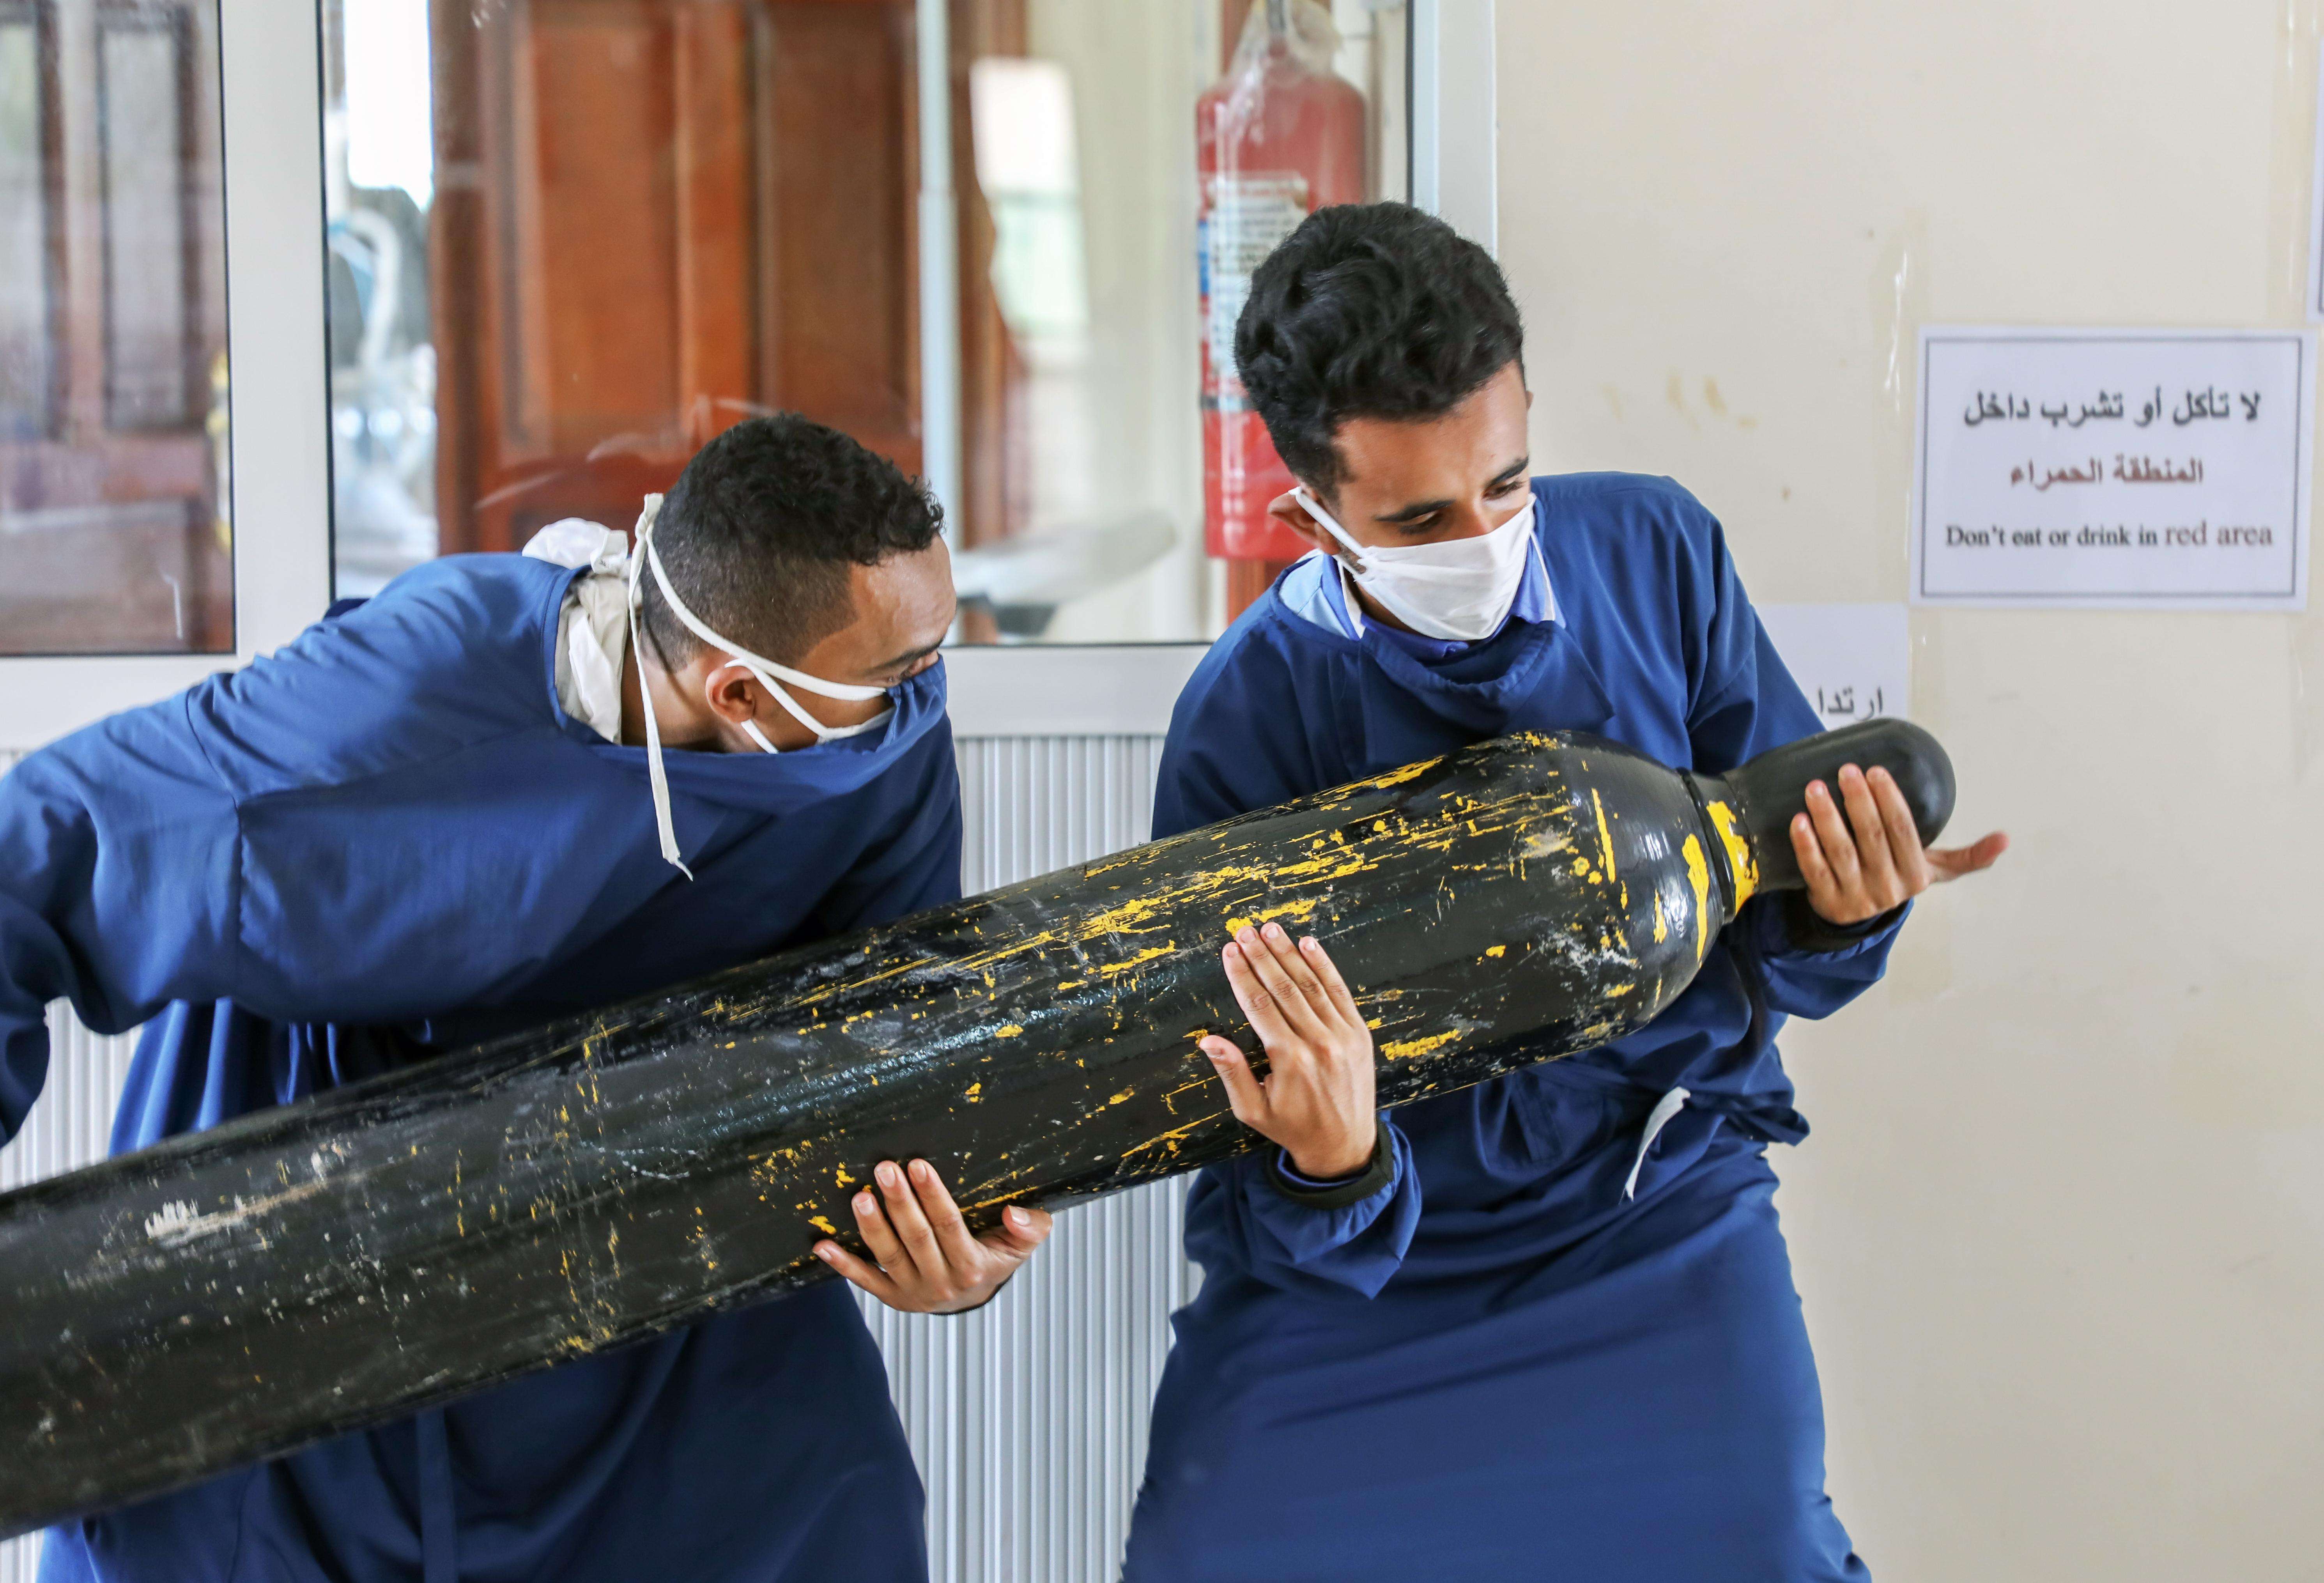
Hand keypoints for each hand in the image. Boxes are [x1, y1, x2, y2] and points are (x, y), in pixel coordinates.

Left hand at [813, 1159, 1051, 1313]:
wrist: (973, 1296)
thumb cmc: (996, 1257)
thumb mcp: (1022, 1246)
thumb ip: (1030, 1228)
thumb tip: (1015, 1214)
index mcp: (973, 1266)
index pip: (949, 1226)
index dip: (932, 1196)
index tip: (917, 1165)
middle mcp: (942, 1283)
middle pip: (917, 1238)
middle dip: (899, 1202)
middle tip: (883, 1170)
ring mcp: (914, 1293)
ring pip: (889, 1256)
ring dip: (872, 1227)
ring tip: (859, 1197)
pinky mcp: (893, 1298)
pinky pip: (865, 1280)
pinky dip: (843, 1265)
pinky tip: (822, 1246)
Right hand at [1200, 924, 1377, 1178]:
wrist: (1344, 1147)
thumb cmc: (1292, 1128)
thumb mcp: (1253, 1110)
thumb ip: (1231, 1073)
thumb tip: (1207, 1041)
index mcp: (1290, 1060)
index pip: (1259, 1006)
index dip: (1242, 975)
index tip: (1229, 951)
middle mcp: (1319, 1043)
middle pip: (1284, 988)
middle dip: (1261, 956)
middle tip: (1244, 930)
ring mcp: (1343, 1036)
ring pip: (1311, 984)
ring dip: (1289, 953)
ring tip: (1270, 929)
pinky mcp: (1359, 1034)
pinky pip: (1339, 992)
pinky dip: (1324, 966)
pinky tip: (1309, 944)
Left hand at [1791, 762, 2008, 924]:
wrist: (1859, 920)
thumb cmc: (1896, 878)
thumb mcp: (1931, 869)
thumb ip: (1967, 857)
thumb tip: (2006, 839)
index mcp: (1915, 875)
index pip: (1903, 831)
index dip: (1889, 800)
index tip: (1874, 771)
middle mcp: (1888, 889)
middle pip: (1872, 838)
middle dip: (1859, 802)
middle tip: (1846, 770)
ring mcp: (1856, 898)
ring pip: (1841, 852)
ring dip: (1827, 818)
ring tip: (1815, 787)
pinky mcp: (1827, 904)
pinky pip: (1814, 870)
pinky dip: (1805, 845)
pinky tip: (1798, 820)